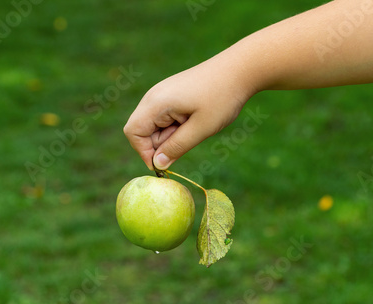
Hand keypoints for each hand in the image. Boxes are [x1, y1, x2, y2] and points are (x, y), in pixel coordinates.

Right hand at [124, 58, 253, 169]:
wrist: (239, 69)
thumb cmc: (222, 98)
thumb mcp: (201, 128)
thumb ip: (177, 147)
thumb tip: (157, 165)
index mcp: (156, 102)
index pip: (133, 132)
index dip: (144, 152)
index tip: (166, 162)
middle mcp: (154, 96)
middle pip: (142, 129)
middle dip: (162, 142)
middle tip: (189, 136)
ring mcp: (162, 93)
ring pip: (155, 125)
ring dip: (172, 134)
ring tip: (195, 124)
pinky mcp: (172, 94)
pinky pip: (165, 117)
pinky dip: (177, 124)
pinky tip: (196, 118)